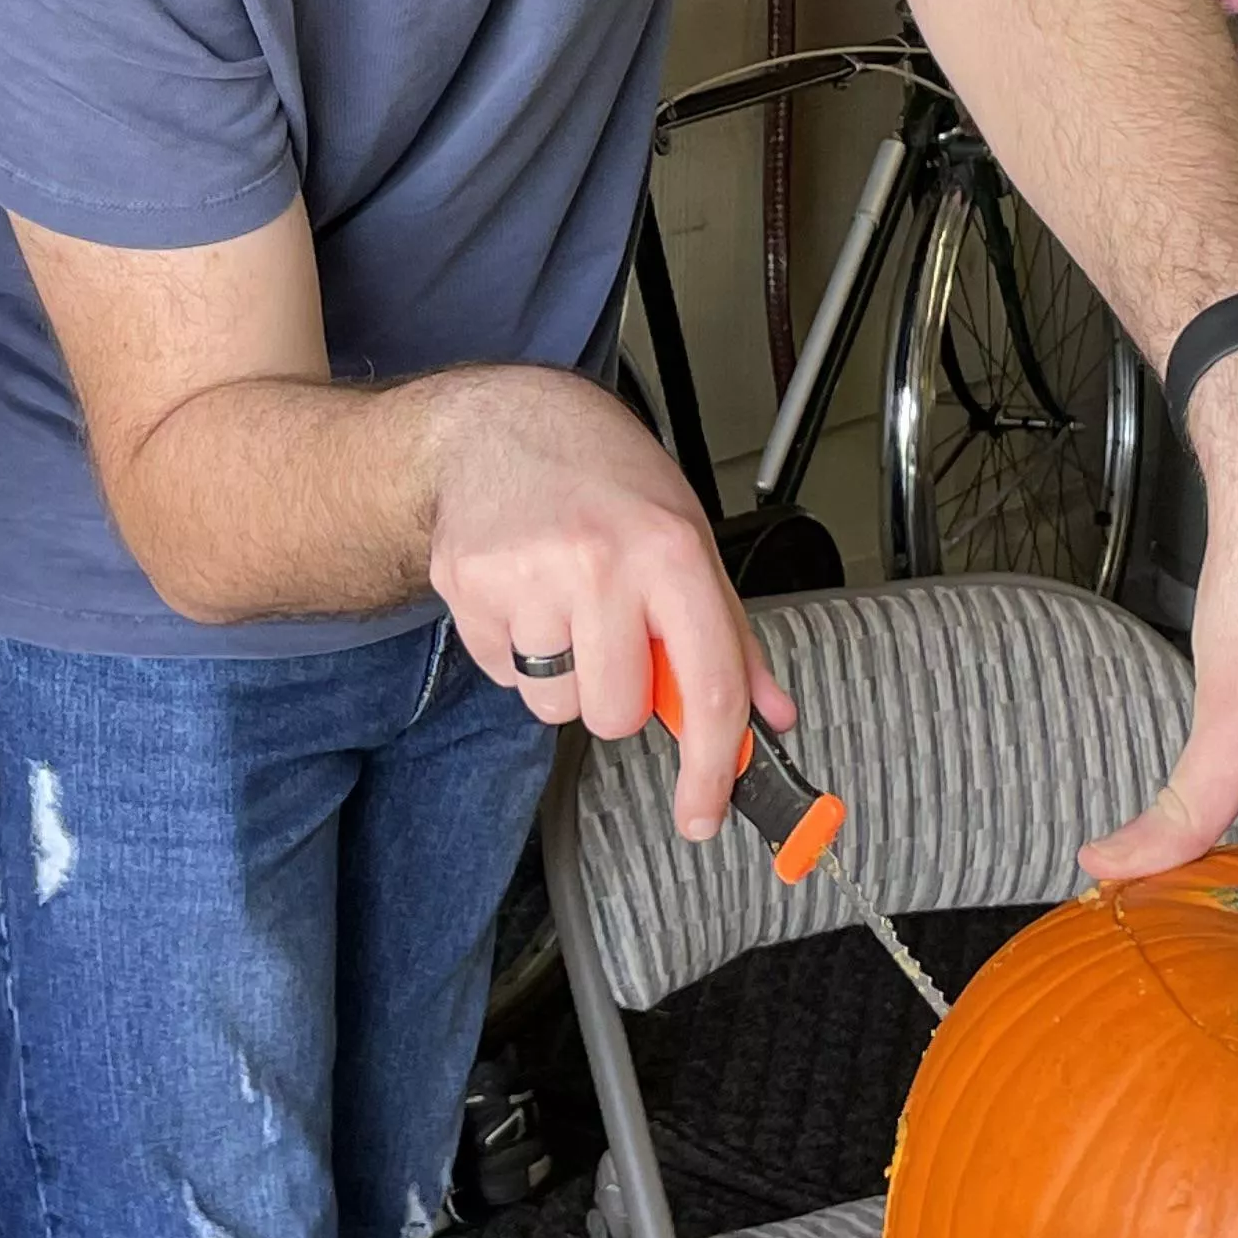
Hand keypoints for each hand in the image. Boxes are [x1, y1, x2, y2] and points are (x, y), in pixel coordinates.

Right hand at [423, 365, 792, 838]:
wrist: (503, 423)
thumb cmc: (606, 481)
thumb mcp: (687, 538)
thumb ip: (729, 636)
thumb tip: (770, 715)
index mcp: (671, 551)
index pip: (707, 688)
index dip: (708, 767)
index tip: (702, 814)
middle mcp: (600, 563)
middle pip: (613, 714)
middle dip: (615, 695)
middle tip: (610, 637)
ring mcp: (526, 575)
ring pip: (554, 703)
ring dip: (562, 673)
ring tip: (562, 603)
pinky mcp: (467, 585)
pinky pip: (503, 675)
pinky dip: (516, 650)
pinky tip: (523, 593)